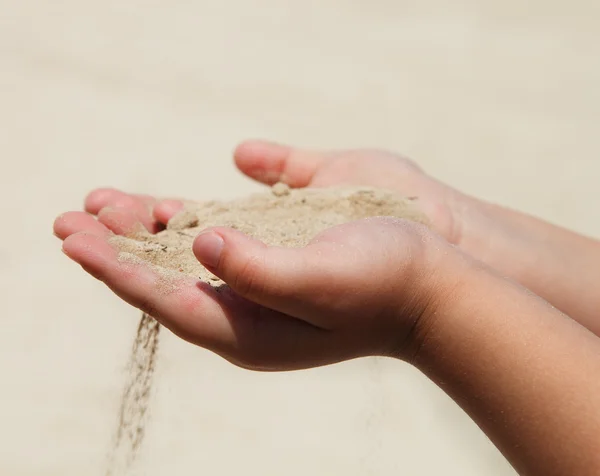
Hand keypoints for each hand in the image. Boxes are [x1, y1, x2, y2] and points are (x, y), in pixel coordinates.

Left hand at [54, 202, 463, 369]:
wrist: (432, 279)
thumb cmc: (385, 284)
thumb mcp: (323, 281)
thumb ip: (259, 270)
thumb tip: (201, 242)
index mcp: (248, 328)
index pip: (165, 298)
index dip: (117, 269)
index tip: (75, 239)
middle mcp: (246, 311)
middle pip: (165, 279)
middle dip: (117, 248)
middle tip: (70, 219)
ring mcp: (260, 284)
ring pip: (185, 258)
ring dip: (143, 231)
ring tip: (103, 205)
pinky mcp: (277, 256)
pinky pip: (218, 240)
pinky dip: (184, 222)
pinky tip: (164, 209)